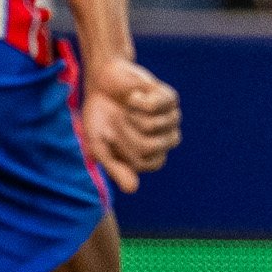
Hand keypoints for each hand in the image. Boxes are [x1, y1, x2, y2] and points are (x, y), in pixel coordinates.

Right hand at [81, 58, 181, 192]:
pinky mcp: (169, 98)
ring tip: (126, 108)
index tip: (114, 139)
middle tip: (118, 120)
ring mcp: (171, 118)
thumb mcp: (100, 147)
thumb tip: (133, 189)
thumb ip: (115, 168)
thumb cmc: (100, 117)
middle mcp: (166, 138)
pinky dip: (138, 101)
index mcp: (151, 154)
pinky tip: (133, 97)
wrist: (101, 82)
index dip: (126, 151)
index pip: (150, 163)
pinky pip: (156, 106)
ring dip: (132, 116)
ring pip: (154, 126)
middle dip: (126, 133)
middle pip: (151, 147)